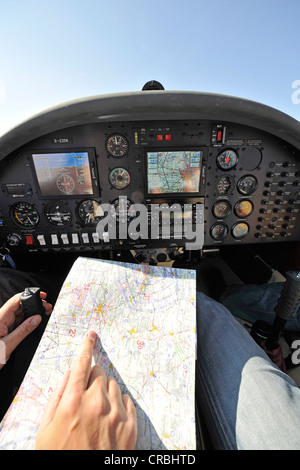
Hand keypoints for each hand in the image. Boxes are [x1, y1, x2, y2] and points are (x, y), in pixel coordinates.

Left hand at [0, 291, 51, 368]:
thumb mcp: (8, 344)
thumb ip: (23, 330)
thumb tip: (36, 318)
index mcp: (0, 318)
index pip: (15, 301)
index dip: (28, 296)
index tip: (40, 295)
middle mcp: (1, 318)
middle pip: (19, 306)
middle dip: (33, 305)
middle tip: (46, 307)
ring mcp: (3, 324)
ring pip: (20, 314)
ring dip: (32, 313)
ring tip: (44, 312)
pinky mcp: (5, 329)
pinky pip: (18, 321)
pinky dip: (27, 320)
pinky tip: (35, 321)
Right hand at [36, 330, 136, 449]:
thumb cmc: (61, 455)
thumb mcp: (46, 430)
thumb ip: (56, 397)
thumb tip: (69, 375)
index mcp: (73, 402)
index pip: (82, 364)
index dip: (86, 346)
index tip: (90, 336)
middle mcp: (97, 403)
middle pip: (99, 373)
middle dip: (91, 379)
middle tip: (84, 397)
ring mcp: (116, 414)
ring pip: (112, 385)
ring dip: (104, 392)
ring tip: (95, 413)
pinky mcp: (130, 425)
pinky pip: (126, 400)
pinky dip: (117, 404)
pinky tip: (108, 419)